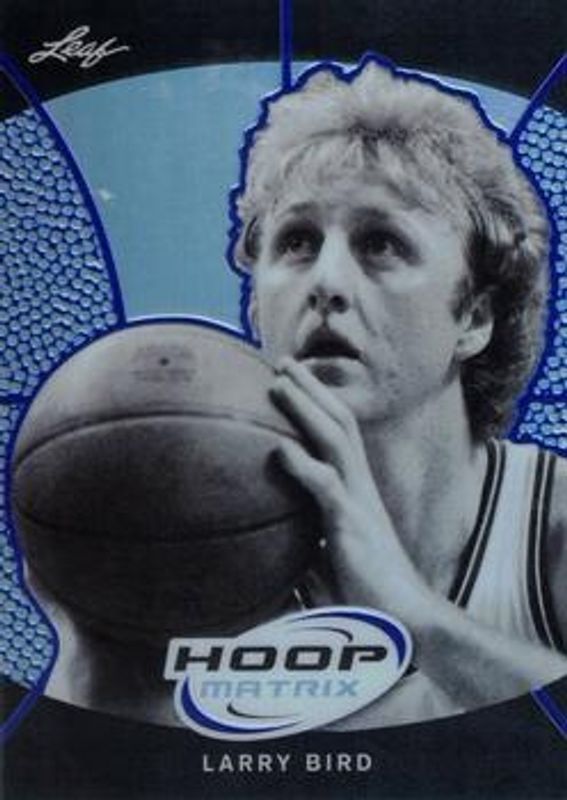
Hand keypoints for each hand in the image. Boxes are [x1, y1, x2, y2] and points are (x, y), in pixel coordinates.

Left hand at [270, 357, 425, 615]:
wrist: (403, 618)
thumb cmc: (367, 590)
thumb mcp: (332, 554)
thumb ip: (309, 538)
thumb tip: (277, 541)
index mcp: (358, 488)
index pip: (342, 432)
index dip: (319, 403)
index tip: (292, 381)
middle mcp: (361, 485)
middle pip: (340, 421)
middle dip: (313, 388)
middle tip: (283, 362)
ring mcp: (359, 501)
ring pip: (336, 439)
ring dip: (307, 407)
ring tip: (279, 382)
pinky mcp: (352, 524)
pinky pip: (326, 486)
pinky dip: (302, 464)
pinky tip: (280, 448)